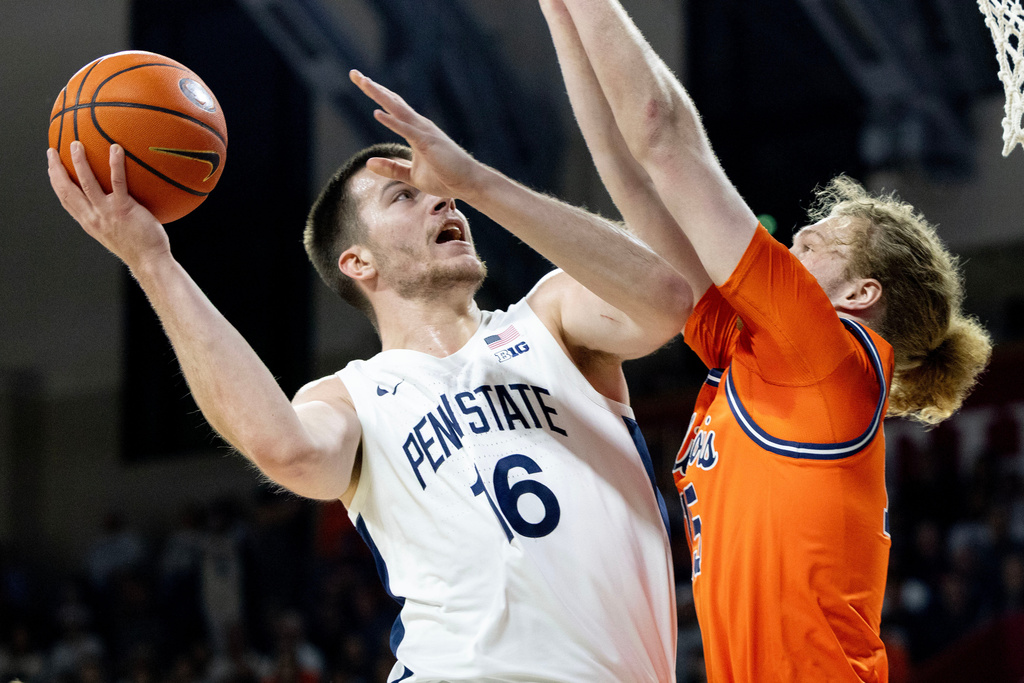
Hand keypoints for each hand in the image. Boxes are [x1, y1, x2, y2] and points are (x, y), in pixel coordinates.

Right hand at [47, 141, 170, 270]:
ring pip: (86, 182)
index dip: (55, 182)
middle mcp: (93, 217)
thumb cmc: (139, 247)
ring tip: (76, 144)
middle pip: (67, 190)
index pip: (65, 200)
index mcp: (89, 222)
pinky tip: (116, 149)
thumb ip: (111, 217)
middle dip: (56, 169)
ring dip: (78, 162)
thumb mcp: (117, 232)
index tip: (51, 167)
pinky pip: (118, 182)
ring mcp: (107, 213)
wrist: (149, 261)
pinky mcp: (124, 209)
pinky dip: (115, 164)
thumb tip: (116, 202)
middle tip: (52, 151)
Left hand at [349, 70, 483, 198]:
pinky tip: (377, 114)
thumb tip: (369, 163)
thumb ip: (391, 168)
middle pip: (392, 102)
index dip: (376, 94)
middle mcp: (419, 125)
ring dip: (380, 96)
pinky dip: (392, 121)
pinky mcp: (427, 143)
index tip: (360, 80)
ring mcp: (424, 132)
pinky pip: (406, 130)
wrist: (468, 183)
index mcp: (415, 130)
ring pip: (398, 109)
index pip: (392, 107)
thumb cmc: (445, 177)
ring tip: (363, 82)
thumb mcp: (411, 176)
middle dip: (372, 88)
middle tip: (354, 74)